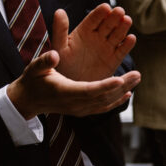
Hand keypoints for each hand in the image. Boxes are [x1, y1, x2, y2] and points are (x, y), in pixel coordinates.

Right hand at [6, 50, 140, 119]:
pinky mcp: (82, 111)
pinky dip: (116, 101)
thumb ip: (45, 61)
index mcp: (65, 91)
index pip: (88, 90)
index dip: (104, 86)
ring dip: (123, 91)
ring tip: (137, 78)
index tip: (120, 79)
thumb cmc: (33, 80)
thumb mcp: (34, 68)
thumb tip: (55, 55)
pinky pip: (102, 108)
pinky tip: (128, 93)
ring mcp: (79, 109)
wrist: (28, 100)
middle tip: (137, 74)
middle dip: (121, 86)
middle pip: (102, 97)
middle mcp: (74, 103)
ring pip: (105, 102)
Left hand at [52, 4, 136, 81]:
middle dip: (114, 17)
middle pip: (108, 24)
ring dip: (123, 27)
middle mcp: (98, 36)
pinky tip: (131, 38)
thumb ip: (60, 30)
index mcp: (84, 31)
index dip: (100, 13)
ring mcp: (107, 47)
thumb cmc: (62, 65)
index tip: (106, 7)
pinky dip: (127, 45)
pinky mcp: (114, 59)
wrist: (72, 88)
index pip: (94, 18)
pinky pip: (122, 50)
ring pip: (117, 34)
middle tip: (120, 11)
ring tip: (127, 20)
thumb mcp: (59, 47)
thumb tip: (59, 11)